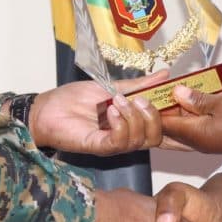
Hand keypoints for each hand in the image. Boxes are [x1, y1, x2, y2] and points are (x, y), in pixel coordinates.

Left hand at [25, 73, 168, 153]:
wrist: (47, 108)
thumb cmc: (74, 99)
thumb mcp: (112, 86)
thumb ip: (140, 84)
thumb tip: (165, 74)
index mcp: (133, 122)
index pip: (162, 126)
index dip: (172, 116)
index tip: (174, 96)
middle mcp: (127, 135)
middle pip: (156, 137)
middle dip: (153, 115)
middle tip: (137, 99)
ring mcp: (114, 143)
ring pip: (140, 140)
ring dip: (133, 117)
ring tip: (116, 101)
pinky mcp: (99, 147)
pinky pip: (120, 142)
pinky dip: (120, 125)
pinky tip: (110, 111)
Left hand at [159, 87, 221, 163]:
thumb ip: (197, 99)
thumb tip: (176, 93)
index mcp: (194, 135)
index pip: (162, 125)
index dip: (152, 110)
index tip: (145, 93)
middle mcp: (197, 141)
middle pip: (169, 128)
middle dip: (161, 111)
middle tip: (157, 90)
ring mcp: (206, 140)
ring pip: (183, 125)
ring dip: (177, 109)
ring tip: (174, 88)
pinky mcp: (215, 136)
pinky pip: (196, 125)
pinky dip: (191, 112)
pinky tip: (194, 95)